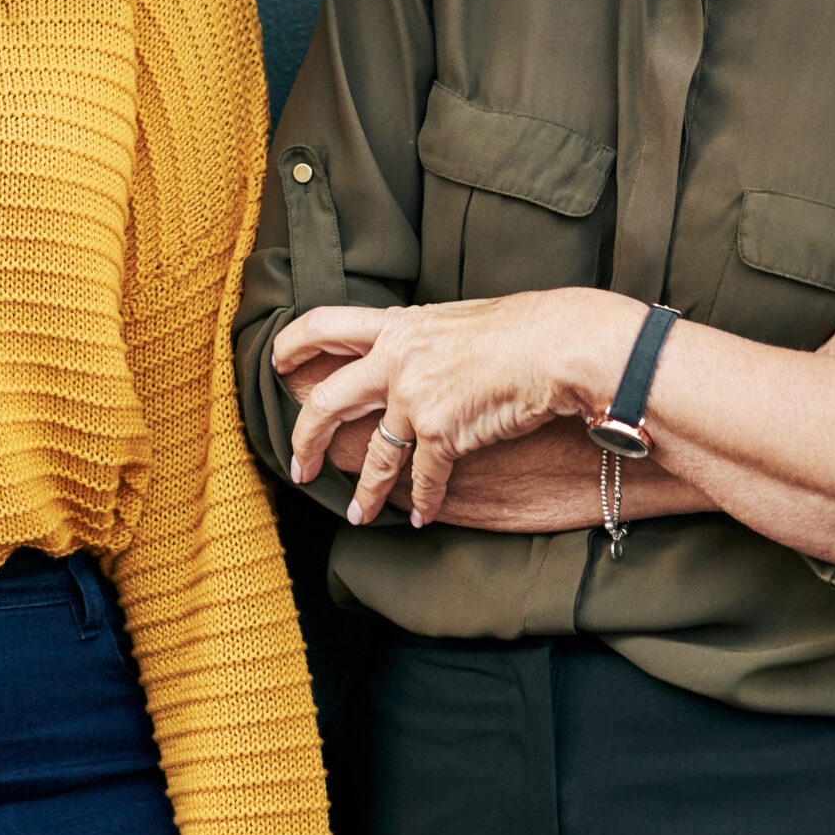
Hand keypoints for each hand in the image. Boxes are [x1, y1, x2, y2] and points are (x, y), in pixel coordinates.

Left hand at [285, 288, 635, 530]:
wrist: (557, 345)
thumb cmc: (520, 328)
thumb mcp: (455, 319)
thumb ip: (421, 339)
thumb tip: (409, 353)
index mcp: (397, 326)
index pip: (323, 324)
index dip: (292, 344)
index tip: (276, 365)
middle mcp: (396, 359)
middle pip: (327, 400)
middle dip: (306, 438)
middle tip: (298, 464)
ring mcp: (415, 397)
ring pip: (373, 454)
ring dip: (364, 491)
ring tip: (357, 514)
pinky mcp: (441, 432)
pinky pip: (422, 478)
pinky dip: (423, 501)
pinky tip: (421, 515)